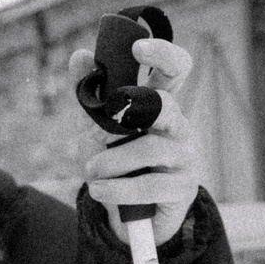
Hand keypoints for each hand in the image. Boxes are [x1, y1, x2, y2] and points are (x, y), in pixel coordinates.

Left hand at [68, 35, 200, 245]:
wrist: (132, 215)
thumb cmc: (117, 162)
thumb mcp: (98, 127)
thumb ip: (90, 93)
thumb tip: (79, 55)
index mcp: (160, 103)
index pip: (175, 68)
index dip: (162, 53)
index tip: (137, 48)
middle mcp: (177, 124)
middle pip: (166, 104)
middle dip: (131, 110)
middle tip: (102, 122)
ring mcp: (185, 156)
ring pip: (149, 148)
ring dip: (111, 161)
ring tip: (91, 172)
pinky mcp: (183, 187)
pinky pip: (149, 184)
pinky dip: (117, 189)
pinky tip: (98, 190)